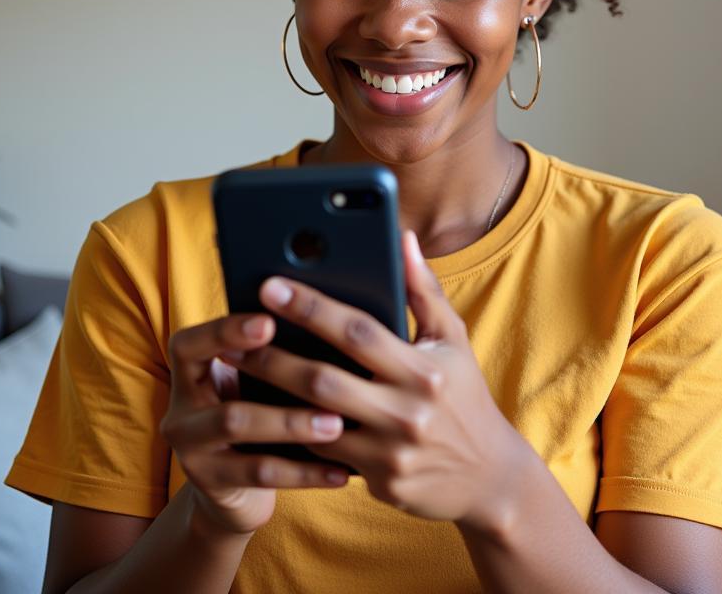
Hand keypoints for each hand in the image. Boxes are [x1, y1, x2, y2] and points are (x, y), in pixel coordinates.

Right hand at [159, 311, 349, 536]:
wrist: (232, 490)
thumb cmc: (252, 412)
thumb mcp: (248, 383)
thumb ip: (266, 356)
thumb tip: (322, 318)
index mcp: (188, 375)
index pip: (189, 345)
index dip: (226, 331)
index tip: (270, 322)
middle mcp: (180, 413)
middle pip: (219, 389)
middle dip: (275, 382)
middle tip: (322, 375)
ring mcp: (192, 453)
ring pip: (239, 430)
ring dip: (293, 426)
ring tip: (336, 424)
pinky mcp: (211, 484)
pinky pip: (261, 475)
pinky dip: (304, 473)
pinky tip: (339, 472)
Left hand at [223, 229, 527, 528]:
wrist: (489, 476)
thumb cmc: (464, 394)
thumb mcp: (453, 340)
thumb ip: (424, 290)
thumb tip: (404, 239)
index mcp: (423, 370)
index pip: (359, 332)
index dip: (312, 308)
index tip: (271, 286)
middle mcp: (406, 412)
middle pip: (324, 380)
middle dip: (272, 355)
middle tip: (232, 333)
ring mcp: (391, 453)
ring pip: (314, 422)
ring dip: (269, 396)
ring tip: (235, 367)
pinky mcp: (380, 483)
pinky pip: (324, 456)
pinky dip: (291, 434)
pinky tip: (258, 413)